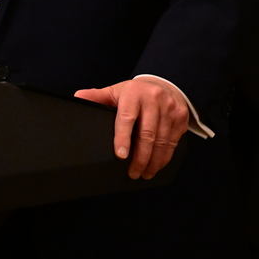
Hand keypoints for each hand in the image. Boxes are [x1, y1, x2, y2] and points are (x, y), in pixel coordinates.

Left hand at [74, 76, 188, 179]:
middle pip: (147, 134)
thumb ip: (98, 96)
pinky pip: (172, 142)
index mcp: (133, 93)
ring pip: (161, 141)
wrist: (164, 85)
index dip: (123, 138)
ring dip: (153, 161)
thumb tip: (78, 97)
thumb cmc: (136, 93)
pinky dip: (164, 157)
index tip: (121, 155)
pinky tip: (156, 165)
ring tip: (144, 173)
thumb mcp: (116, 91)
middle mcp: (154, 99)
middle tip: (132, 172)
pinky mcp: (180, 118)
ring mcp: (169, 108)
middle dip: (140, 158)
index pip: (127, 118)